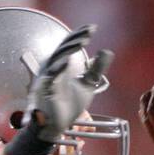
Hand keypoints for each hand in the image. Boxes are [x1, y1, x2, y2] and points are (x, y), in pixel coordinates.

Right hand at [26, 24, 114, 142]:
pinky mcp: (46, 91)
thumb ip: (96, 70)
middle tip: (90, 31)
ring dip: (69, 50)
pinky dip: (57, 69)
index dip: (79, 36)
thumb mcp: (87, 85)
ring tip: (82, 41)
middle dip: (76, 39)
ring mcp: (48, 79)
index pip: (70, 46)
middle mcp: (53, 69)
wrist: (58, 126)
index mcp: (61, 66)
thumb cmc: (68, 106)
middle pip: (64, 48)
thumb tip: (108, 52)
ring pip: (57, 59)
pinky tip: (67, 61)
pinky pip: (50, 78)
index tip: (93, 28)